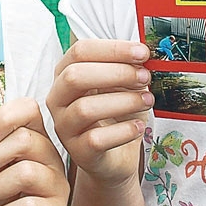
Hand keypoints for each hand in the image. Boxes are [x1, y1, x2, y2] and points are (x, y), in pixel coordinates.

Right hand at [46, 39, 152, 186]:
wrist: (115, 156)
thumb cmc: (118, 116)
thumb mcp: (124, 86)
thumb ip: (128, 68)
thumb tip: (143, 55)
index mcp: (66, 74)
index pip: (80, 51)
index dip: (113, 49)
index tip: (142, 53)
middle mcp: (58, 99)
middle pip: (75, 76)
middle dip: (116, 73)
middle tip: (145, 77)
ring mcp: (65, 126)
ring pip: (85, 109)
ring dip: (123, 101)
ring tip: (147, 101)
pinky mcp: (78, 151)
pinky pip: (95, 139)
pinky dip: (122, 131)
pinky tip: (138, 127)